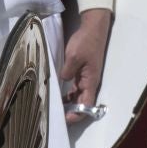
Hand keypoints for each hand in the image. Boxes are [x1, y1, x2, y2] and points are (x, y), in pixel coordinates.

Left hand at [61, 8, 111, 123]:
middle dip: (70, 112)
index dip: (77, 115)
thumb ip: (67, 71)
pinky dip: (67, 94)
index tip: (65, 119)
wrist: (93, 28)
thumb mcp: (73, 56)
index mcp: (90, 81)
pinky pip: (74, 88)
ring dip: (68, 104)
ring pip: (77, 97)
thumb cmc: (86, 42)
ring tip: (53, 109)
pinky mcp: (81, 72)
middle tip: (54, 117)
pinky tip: (57, 96)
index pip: (86, 105)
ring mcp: (85, 78)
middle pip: (81, 104)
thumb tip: (61, 80)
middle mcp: (89, 83)